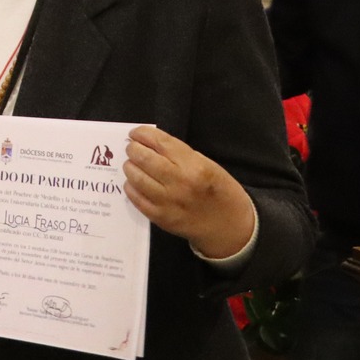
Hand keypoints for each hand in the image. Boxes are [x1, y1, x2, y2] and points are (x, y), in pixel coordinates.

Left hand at [124, 125, 255, 259]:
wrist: (230, 226)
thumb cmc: (220, 191)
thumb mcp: (208, 164)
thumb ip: (179, 154)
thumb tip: (150, 143)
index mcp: (195, 166)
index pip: (160, 142)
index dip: (143, 134)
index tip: (135, 133)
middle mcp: (180, 183)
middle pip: (143, 158)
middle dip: (133, 149)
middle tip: (132, 148)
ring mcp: (168, 202)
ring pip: (135, 177)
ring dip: (130, 166)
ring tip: (132, 164)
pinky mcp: (160, 218)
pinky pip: (135, 198)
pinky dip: (130, 186)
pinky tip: (134, 182)